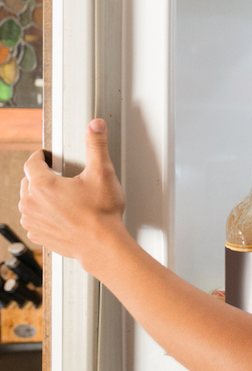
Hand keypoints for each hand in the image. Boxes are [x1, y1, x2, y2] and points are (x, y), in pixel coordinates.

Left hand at [20, 119, 127, 269]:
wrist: (102, 245)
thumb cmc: (101, 213)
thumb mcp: (102, 173)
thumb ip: (96, 145)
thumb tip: (95, 126)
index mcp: (42, 185)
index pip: (32, 162)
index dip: (41, 156)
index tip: (47, 156)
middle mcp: (31, 203)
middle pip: (29, 181)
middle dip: (42, 176)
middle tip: (62, 177)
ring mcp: (32, 221)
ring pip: (29, 201)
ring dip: (41, 196)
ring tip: (63, 197)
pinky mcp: (38, 235)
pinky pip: (34, 219)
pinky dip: (43, 215)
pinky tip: (61, 214)